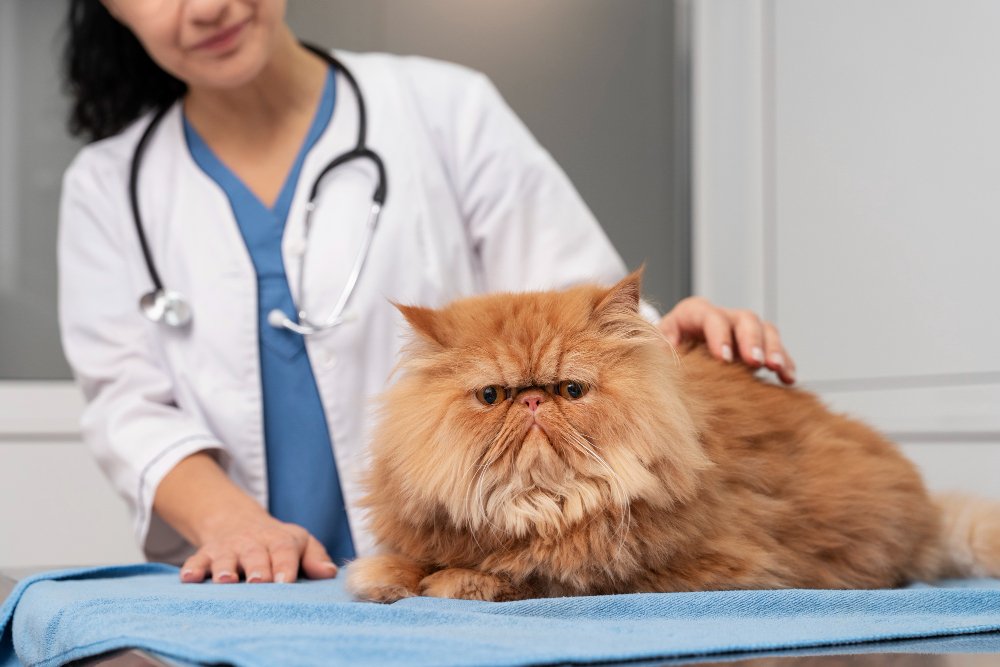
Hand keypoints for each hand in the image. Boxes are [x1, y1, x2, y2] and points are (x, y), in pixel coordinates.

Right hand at [179, 507, 337, 583]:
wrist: (238, 522)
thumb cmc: (277, 542)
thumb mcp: (300, 542)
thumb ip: (315, 557)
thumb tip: (330, 572)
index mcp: (279, 541)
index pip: (284, 551)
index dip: (285, 566)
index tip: (285, 582)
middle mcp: (252, 544)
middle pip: (255, 555)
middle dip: (257, 568)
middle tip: (259, 582)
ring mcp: (228, 549)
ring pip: (225, 558)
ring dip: (225, 569)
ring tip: (226, 581)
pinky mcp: (206, 554)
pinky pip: (196, 560)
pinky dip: (192, 568)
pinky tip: (189, 578)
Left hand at [657, 297, 796, 383]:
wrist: (672, 357)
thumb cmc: (661, 351)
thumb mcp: (655, 347)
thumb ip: (659, 349)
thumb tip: (663, 355)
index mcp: (693, 313)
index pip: (710, 317)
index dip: (718, 335)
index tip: (723, 358)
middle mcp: (722, 317)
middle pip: (744, 319)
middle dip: (751, 340)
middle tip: (755, 362)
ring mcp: (741, 331)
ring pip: (766, 331)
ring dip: (774, 349)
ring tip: (777, 369)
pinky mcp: (756, 347)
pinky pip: (776, 350)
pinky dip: (785, 362)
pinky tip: (788, 379)